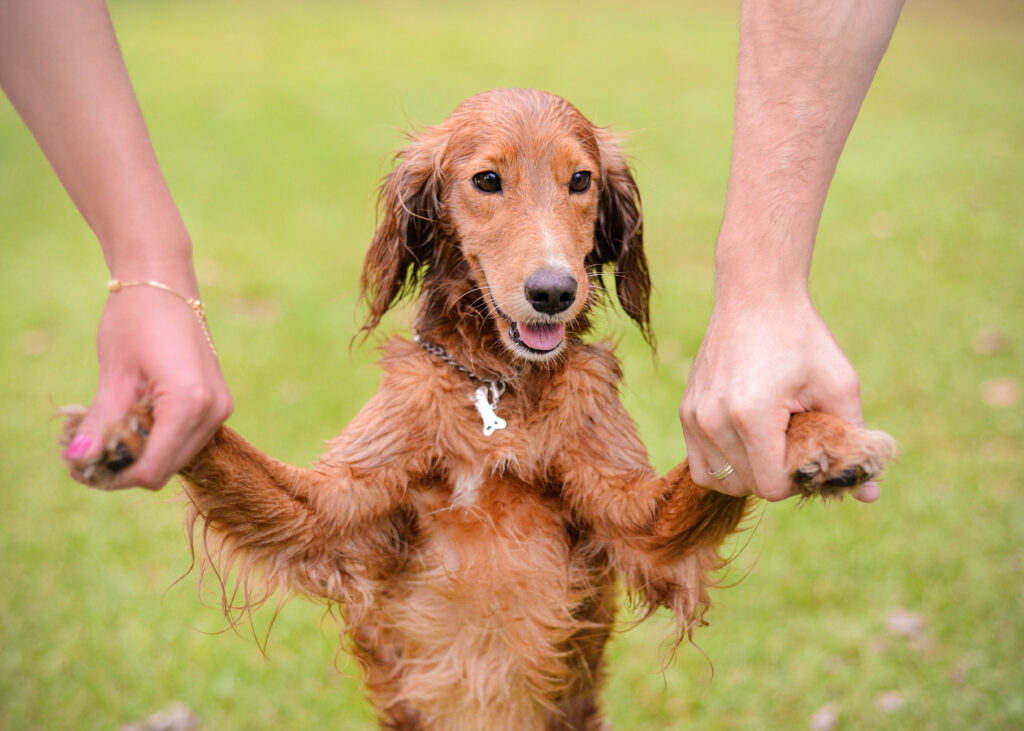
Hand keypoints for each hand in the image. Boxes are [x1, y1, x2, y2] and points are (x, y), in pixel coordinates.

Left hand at [64, 285, 232, 488]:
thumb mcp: (114, 374)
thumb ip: (102, 422)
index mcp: (190, 403)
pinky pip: (186, 439)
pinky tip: (135, 415)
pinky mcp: (217, 404)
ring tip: (112, 425)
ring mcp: (220, 409)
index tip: (84, 465)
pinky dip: (158, 438)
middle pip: (167, 468)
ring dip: (143, 452)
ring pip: (177, 457)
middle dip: (127, 466)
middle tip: (90, 446)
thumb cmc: (136, 320)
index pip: (153, 469)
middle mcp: (214, 411)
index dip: (115, 476)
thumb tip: (79, 462)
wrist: (164, 283)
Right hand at [679, 293, 877, 501]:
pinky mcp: (686, 413)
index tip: (812, 452)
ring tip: (771, 440)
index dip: (799, 480)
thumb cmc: (801, 338)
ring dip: (750, 473)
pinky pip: (702, 466)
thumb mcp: (839, 385)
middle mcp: (713, 420)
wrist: (755, 298)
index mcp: (751, 415)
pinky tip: (748, 444)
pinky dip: (726, 466)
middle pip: (747, 486)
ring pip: (722, 481)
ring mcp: (694, 417)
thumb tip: (869, 496)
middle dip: (777, 475)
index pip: (772, 486)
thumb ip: (853, 441)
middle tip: (795, 441)